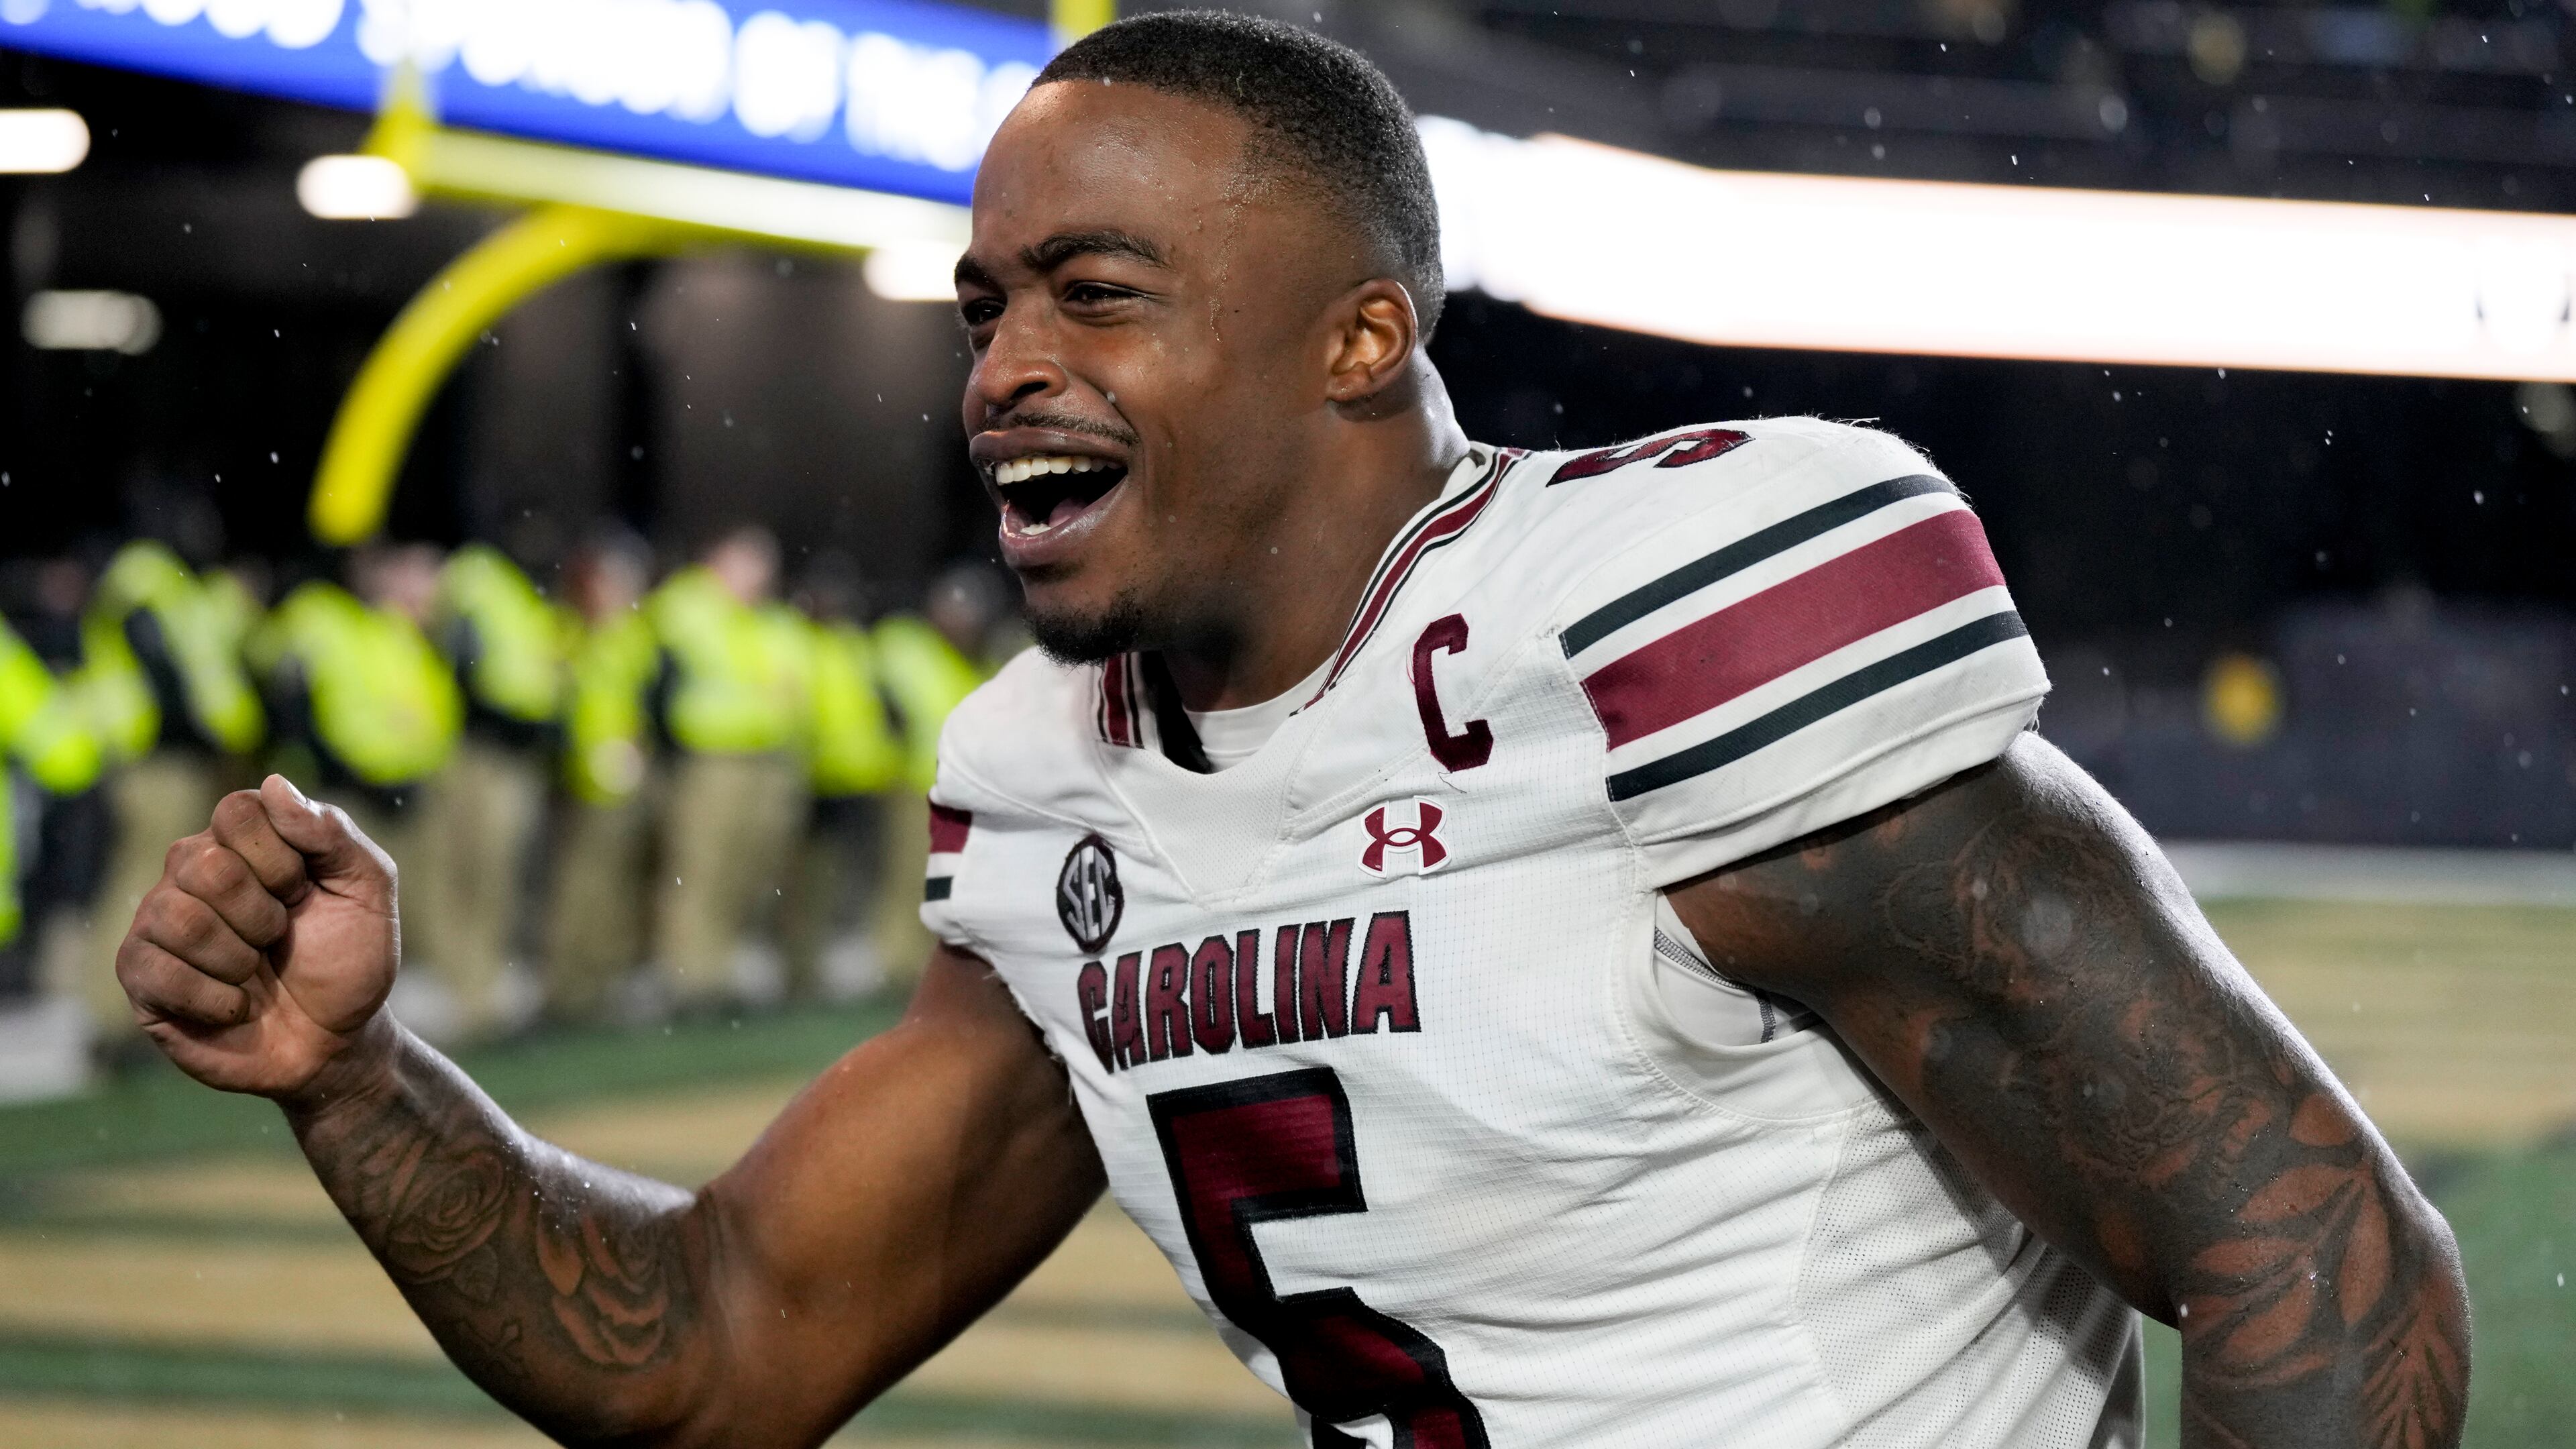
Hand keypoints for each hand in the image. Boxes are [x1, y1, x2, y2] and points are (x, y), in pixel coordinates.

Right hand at [118, 775, 401, 1101]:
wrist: (337, 1041)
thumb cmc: (350, 959)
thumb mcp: (367, 890)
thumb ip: (332, 833)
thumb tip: (274, 784)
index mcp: (244, 842)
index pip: (237, 811)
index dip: (281, 859)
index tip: (305, 891)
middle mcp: (192, 872)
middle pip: (205, 865)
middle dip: (262, 914)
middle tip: (279, 938)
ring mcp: (159, 922)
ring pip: (179, 918)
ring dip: (238, 959)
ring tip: (256, 973)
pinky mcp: (142, 976)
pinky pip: (157, 971)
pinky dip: (216, 998)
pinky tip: (235, 1006)